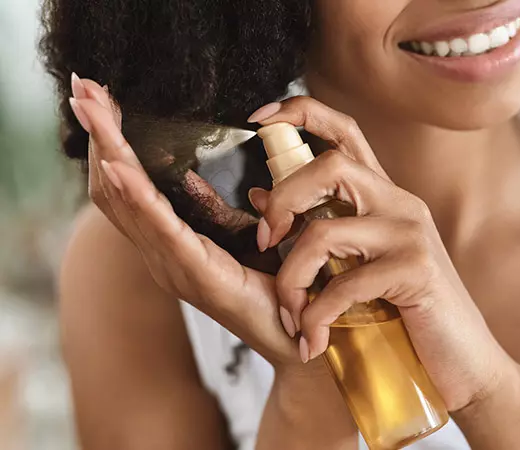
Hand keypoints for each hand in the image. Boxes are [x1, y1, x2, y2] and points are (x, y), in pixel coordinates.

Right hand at [68, 75, 304, 369]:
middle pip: (115, 186)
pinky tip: (118, 165)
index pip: (128, 185)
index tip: (100, 99)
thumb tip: (206, 181)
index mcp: (170, 242)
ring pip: (127, 200)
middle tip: (82, 87)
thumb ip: (217, 212)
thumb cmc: (274, 285)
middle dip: (100, 134)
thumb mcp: (245, 237)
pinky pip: (160, 228)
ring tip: (91, 107)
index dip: (111, 142)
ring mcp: (172, 265)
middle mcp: (160, 252)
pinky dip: (136, 195)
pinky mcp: (195, 273)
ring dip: (108, 150)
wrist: (298, 334)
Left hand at [247, 97, 519, 411]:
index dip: (299, 113)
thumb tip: (260, 195)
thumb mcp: (357, 264)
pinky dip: (317, 316)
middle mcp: (399, 203)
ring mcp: (411, 234)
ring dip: (291, 279)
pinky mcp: (417, 271)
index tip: (256, 120)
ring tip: (292, 316)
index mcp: (383, 196)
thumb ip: (317, 228)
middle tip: (266, 243)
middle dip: (282, 201)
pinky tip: (315, 340)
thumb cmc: (403, 313)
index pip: (344, 130)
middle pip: (328, 165)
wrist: (463, 361)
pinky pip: (345, 284)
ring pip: (325, 232)